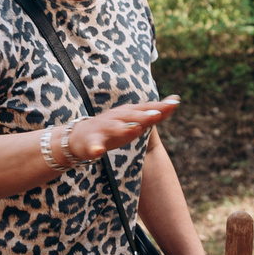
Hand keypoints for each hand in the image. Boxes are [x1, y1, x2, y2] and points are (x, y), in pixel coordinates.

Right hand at [66, 97, 180, 160]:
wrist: (78, 137)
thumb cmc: (111, 129)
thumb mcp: (133, 122)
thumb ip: (152, 115)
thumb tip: (175, 103)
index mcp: (127, 113)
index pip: (146, 109)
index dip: (160, 106)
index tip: (176, 102)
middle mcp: (115, 118)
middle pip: (132, 116)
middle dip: (144, 115)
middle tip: (158, 114)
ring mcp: (102, 129)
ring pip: (113, 128)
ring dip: (123, 128)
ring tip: (135, 130)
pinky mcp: (90, 142)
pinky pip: (93, 146)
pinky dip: (95, 148)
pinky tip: (98, 152)